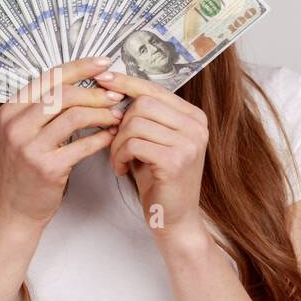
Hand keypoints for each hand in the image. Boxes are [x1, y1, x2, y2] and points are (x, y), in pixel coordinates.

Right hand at [0, 57, 123, 228]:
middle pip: (64, 94)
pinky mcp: (47, 168)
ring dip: (102, 114)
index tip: (104, 63)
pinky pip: (83, 145)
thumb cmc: (25, 167)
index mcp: (10, 109)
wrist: (14, 208)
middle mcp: (16, 125)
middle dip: (95, 93)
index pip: (50, 77)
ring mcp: (29, 147)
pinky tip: (111, 136)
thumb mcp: (24, 132)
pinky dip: (101, 138)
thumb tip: (84, 82)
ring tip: (116, 117)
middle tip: (115, 97)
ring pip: (75, 116)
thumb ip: (44, 108)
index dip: (80, 67)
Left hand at [93, 70, 209, 240]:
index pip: (155, 89)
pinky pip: (133, 144)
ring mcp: (189, 143)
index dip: (126, 83)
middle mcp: (197, 126)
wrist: (174, 219)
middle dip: (120, 124)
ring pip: (135, 124)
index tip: (103, 80)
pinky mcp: (175, 161)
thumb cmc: (159, 181)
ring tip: (119, 160)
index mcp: (194, 117)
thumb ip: (144, 117)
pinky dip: (120, 156)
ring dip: (117, 143)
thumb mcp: (153, 142)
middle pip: (142, 104)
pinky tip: (121, 169)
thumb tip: (113, 88)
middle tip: (116, 146)